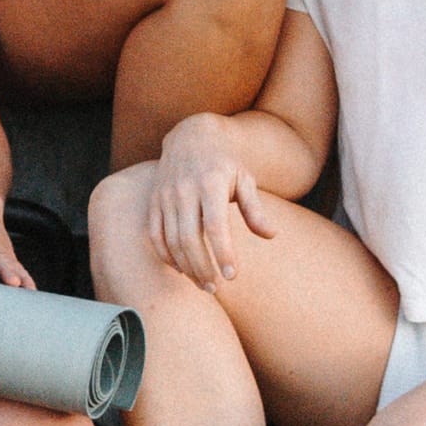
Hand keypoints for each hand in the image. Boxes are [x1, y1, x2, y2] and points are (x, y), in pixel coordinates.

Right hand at [147, 114, 277, 288]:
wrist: (191, 137)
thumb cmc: (224, 164)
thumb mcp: (245, 179)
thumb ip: (255, 209)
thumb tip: (271, 235)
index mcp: (211, 183)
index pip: (215, 225)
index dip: (222, 253)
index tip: (232, 276)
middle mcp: (184, 190)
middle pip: (189, 238)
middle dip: (202, 268)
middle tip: (215, 288)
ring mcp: (166, 196)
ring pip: (171, 240)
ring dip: (186, 267)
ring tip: (202, 284)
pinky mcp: (154, 202)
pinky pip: (155, 235)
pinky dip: (166, 256)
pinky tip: (181, 269)